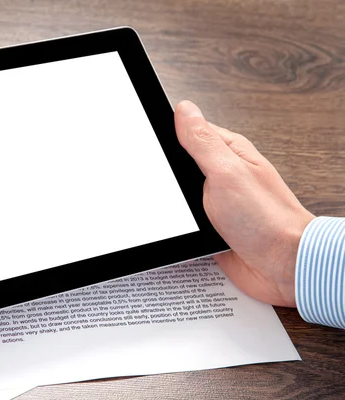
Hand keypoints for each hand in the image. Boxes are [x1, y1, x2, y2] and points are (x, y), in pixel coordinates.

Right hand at [175, 101, 313, 306]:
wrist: (283, 268)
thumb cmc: (267, 219)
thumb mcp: (227, 171)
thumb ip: (202, 141)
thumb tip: (184, 109)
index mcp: (228, 152)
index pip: (189, 131)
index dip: (167, 135)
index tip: (150, 145)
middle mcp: (221, 175)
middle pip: (177, 166)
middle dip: (166, 177)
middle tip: (170, 188)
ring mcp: (214, 202)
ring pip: (177, 197)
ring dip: (172, 206)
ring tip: (179, 214)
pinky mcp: (209, 227)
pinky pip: (182, 223)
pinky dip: (177, 228)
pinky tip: (180, 232)